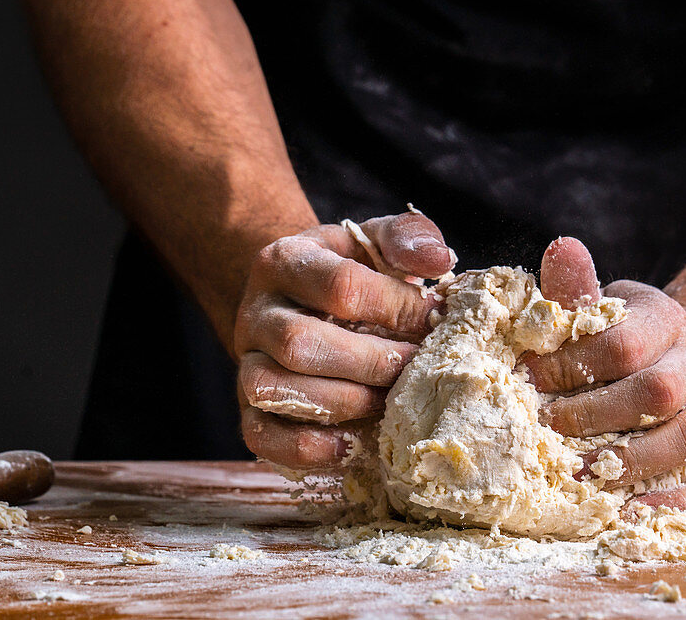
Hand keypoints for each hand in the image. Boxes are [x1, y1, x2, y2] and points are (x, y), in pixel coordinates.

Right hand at [234, 212, 454, 469]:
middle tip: (414, 368)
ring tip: (388, 403)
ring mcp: (246, 363)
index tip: (434, 319)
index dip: (395, 307)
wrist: (302, 302)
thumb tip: (438, 260)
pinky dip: (309, 448)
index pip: (340, 285)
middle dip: (370, 363)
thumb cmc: (352, 273)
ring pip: (273, 390)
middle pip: (299, 343)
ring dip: (343, 404)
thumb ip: (409, 238)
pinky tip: (355, 443)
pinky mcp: (248, 410)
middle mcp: (256, 312)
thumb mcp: (376, 243)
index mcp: (286, 260)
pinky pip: (261, 437)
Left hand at [526, 238, 685, 513]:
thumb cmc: (614, 339)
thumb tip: (560, 248)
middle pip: (657, 391)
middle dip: (594, 412)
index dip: (571, 363)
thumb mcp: (597, 308)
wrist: (667, 367)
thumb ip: (574, 290)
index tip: (525, 377)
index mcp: (667, 322)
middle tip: (544, 425)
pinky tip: (624, 512)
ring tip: (573, 472)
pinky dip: (668, 506)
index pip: (624, 343)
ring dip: (627, 459)